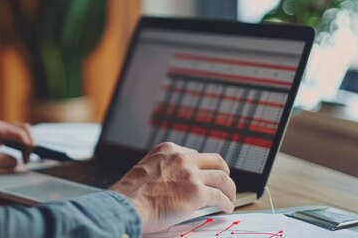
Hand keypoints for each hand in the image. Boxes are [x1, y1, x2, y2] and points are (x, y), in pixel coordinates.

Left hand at [0, 118, 32, 176]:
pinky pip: (9, 136)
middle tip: (27, 160)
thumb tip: (17, 162)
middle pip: (22, 128)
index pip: (20, 133)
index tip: (27, 161)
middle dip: (29, 143)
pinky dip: (16, 144)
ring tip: (23, 159)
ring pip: (17, 131)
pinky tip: (15, 155)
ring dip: (23, 144)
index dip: (28, 147)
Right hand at [109, 142, 235, 232]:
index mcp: (169, 149)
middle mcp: (182, 157)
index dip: (202, 167)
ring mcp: (191, 174)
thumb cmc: (131, 193)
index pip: (195, 154)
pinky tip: (226, 207)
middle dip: (223, 172)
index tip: (205, 176)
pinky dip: (226, 203)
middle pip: (215, 161)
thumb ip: (164, 168)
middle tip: (225, 183)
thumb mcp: (147, 168)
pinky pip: (220, 196)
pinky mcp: (197, 192)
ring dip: (229, 189)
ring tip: (229, 197)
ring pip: (222, 177)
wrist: (128, 204)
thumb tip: (177, 182)